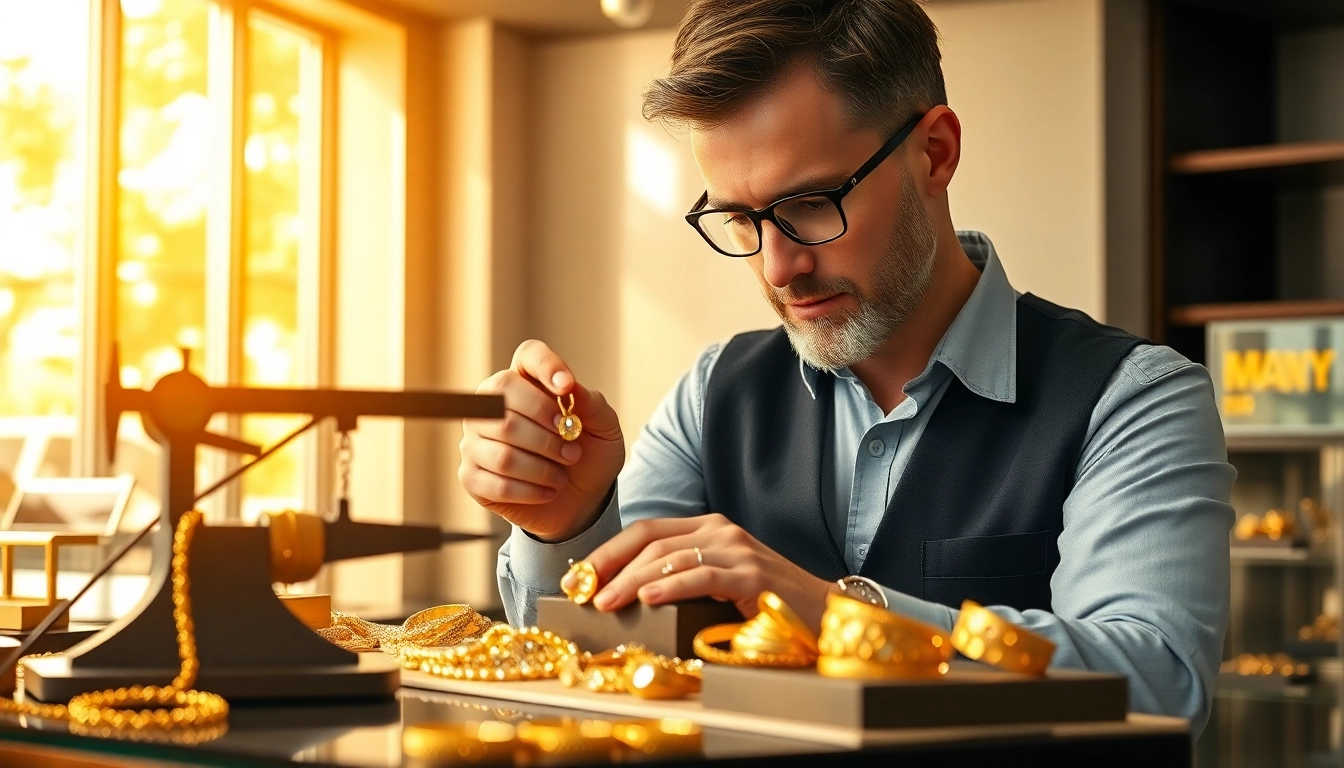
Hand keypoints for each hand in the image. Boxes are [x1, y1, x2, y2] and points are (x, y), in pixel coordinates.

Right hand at [459, 340, 624, 541]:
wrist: (581, 501)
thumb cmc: (589, 456)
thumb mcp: (604, 429)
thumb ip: (592, 404)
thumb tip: (569, 387)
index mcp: (527, 382)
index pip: (528, 355)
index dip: (546, 366)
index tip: (566, 388)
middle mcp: (492, 404)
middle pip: (504, 402)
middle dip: (547, 435)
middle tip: (573, 452)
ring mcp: (475, 439)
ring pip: (502, 452)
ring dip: (542, 468)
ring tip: (562, 475)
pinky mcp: (471, 475)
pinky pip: (496, 483)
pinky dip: (530, 491)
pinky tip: (547, 491)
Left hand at [575, 514, 833, 630]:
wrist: (824, 614)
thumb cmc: (765, 605)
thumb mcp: (717, 584)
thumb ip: (681, 578)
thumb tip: (624, 597)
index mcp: (709, 528)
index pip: (646, 531)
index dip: (609, 552)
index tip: (579, 577)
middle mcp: (721, 531)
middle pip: (650, 540)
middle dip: (610, 567)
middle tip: (584, 593)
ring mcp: (738, 551)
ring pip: (670, 558)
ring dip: (631, 581)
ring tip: (606, 603)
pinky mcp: (753, 576)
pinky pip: (702, 576)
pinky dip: (670, 585)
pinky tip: (648, 598)